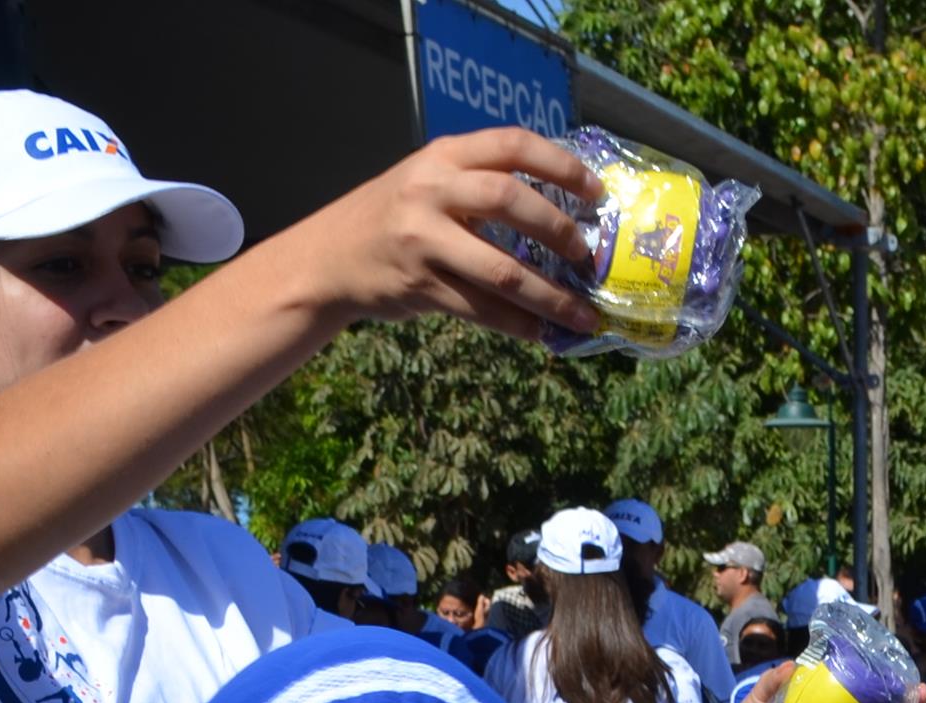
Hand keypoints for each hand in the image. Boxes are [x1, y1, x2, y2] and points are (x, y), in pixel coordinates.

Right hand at [285, 129, 601, 345]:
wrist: (328, 258)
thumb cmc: (393, 218)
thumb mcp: (430, 182)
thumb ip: (480, 184)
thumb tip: (559, 213)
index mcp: (444, 155)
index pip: (513, 145)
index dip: (562, 165)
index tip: (597, 192)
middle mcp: (432, 190)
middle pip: (511, 200)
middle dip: (559, 231)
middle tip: (587, 256)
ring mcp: (423, 239)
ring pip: (502, 270)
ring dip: (550, 296)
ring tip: (582, 314)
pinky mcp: (419, 286)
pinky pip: (481, 309)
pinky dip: (519, 324)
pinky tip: (544, 333)